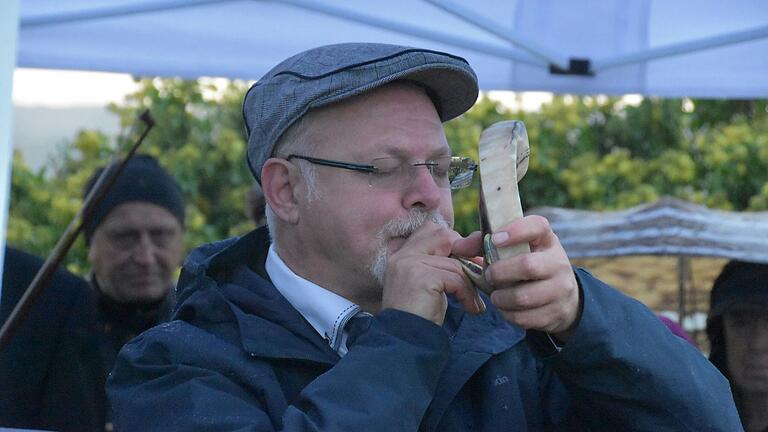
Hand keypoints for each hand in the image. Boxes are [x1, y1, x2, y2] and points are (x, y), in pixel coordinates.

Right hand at [381, 222, 484, 325]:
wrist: (403, 342)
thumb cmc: (420, 317)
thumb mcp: (431, 285)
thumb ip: (444, 266)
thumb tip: (475, 252)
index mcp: (401, 254)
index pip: (431, 230)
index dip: (454, 241)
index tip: (470, 261)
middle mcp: (403, 255)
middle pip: (444, 235)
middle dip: (466, 253)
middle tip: (479, 275)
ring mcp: (410, 264)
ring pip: (455, 263)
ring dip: (471, 283)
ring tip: (474, 302)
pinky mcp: (421, 277)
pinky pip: (456, 278)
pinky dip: (468, 294)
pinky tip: (470, 309)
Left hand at [455, 216, 581, 340]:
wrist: (562, 298)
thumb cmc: (528, 266)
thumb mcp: (514, 251)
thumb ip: (483, 243)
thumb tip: (458, 247)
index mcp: (546, 240)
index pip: (538, 226)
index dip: (516, 231)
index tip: (494, 239)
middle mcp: (558, 262)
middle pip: (528, 265)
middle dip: (500, 272)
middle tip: (490, 276)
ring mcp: (561, 289)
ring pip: (523, 296)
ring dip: (501, 298)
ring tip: (496, 295)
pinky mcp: (557, 313)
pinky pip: (525, 317)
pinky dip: (508, 314)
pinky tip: (507, 308)